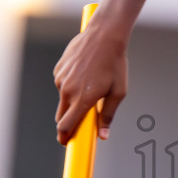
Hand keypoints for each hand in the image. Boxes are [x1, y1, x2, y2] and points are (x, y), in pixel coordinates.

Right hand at [53, 22, 127, 143]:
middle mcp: (68, 91)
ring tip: (90, 85)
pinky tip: (84, 73)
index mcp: (83, 100)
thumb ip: (108, 115)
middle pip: (61, 116)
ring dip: (72, 99)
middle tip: (79, 122)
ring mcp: (61, 79)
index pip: (65, 126)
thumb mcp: (118, 92)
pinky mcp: (58, 69)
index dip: (64, 137)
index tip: (66, 142)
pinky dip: (70, 84)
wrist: (104, 35)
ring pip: (63, 98)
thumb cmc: (115, 64)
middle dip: (68, 122)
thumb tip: (103, 136)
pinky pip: (62, 83)